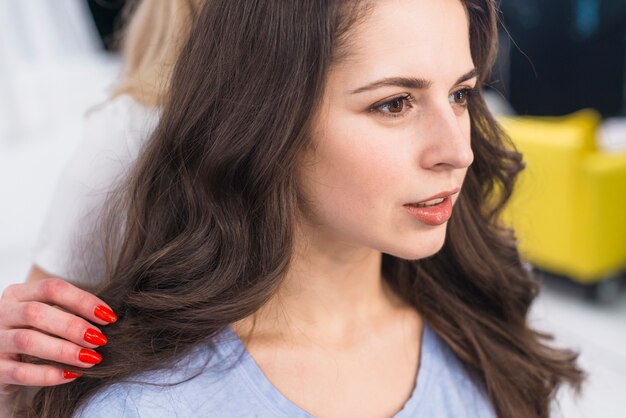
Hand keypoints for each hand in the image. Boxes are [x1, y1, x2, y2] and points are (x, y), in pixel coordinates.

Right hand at [0, 278, 116, 392]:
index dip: (83, 301)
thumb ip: (68, 312)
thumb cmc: (35, 335)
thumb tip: (107, 319)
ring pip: (28, 341)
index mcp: (19, 294)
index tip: (108, 316)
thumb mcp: (46, 316)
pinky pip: (20, 372)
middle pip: (37, 313)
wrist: (4, 364)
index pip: (52, 288)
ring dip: (64, 350)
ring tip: (91, 359)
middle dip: (73, 326)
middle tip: (99, 340)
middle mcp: (2, 313)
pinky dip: (49, 374)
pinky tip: (71, 374)